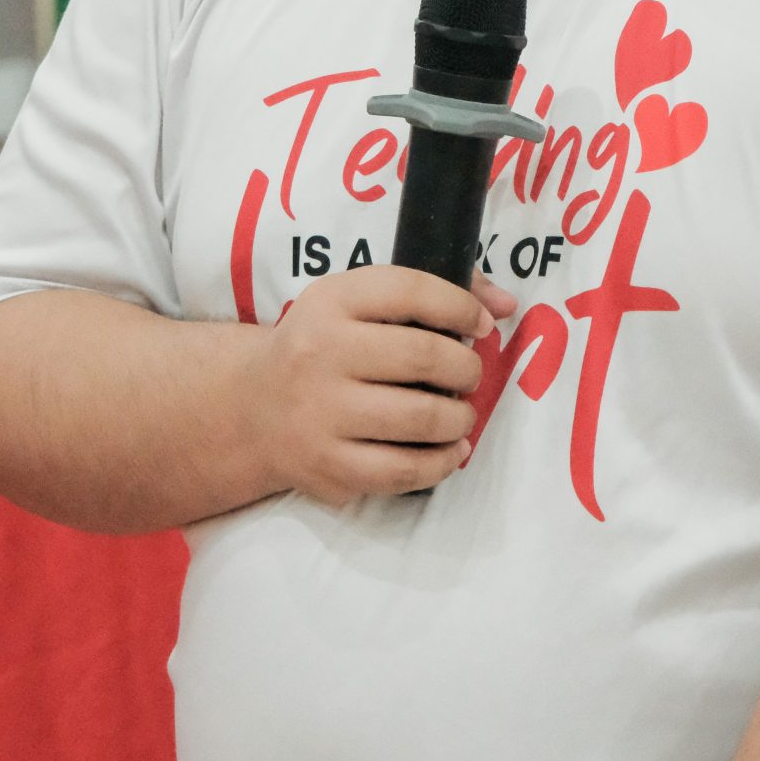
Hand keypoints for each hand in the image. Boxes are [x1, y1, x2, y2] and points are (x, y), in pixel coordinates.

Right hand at [250, 265, 521, 505]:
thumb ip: (433, 293)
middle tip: (469, 376)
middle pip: (424, 357)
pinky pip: (405, 471)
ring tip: (460, 414)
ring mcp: (321, 413)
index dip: (461, 307)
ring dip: (460, 418)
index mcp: (331, 301)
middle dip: (467, 369)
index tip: (479, 327)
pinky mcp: (327, 465)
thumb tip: (506, 306)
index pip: (411, 290)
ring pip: (422, 418)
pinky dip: (442, 462)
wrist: (253, 408)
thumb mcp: (358, 303)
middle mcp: (320, 352)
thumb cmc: (325, 347)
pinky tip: (449, 450)